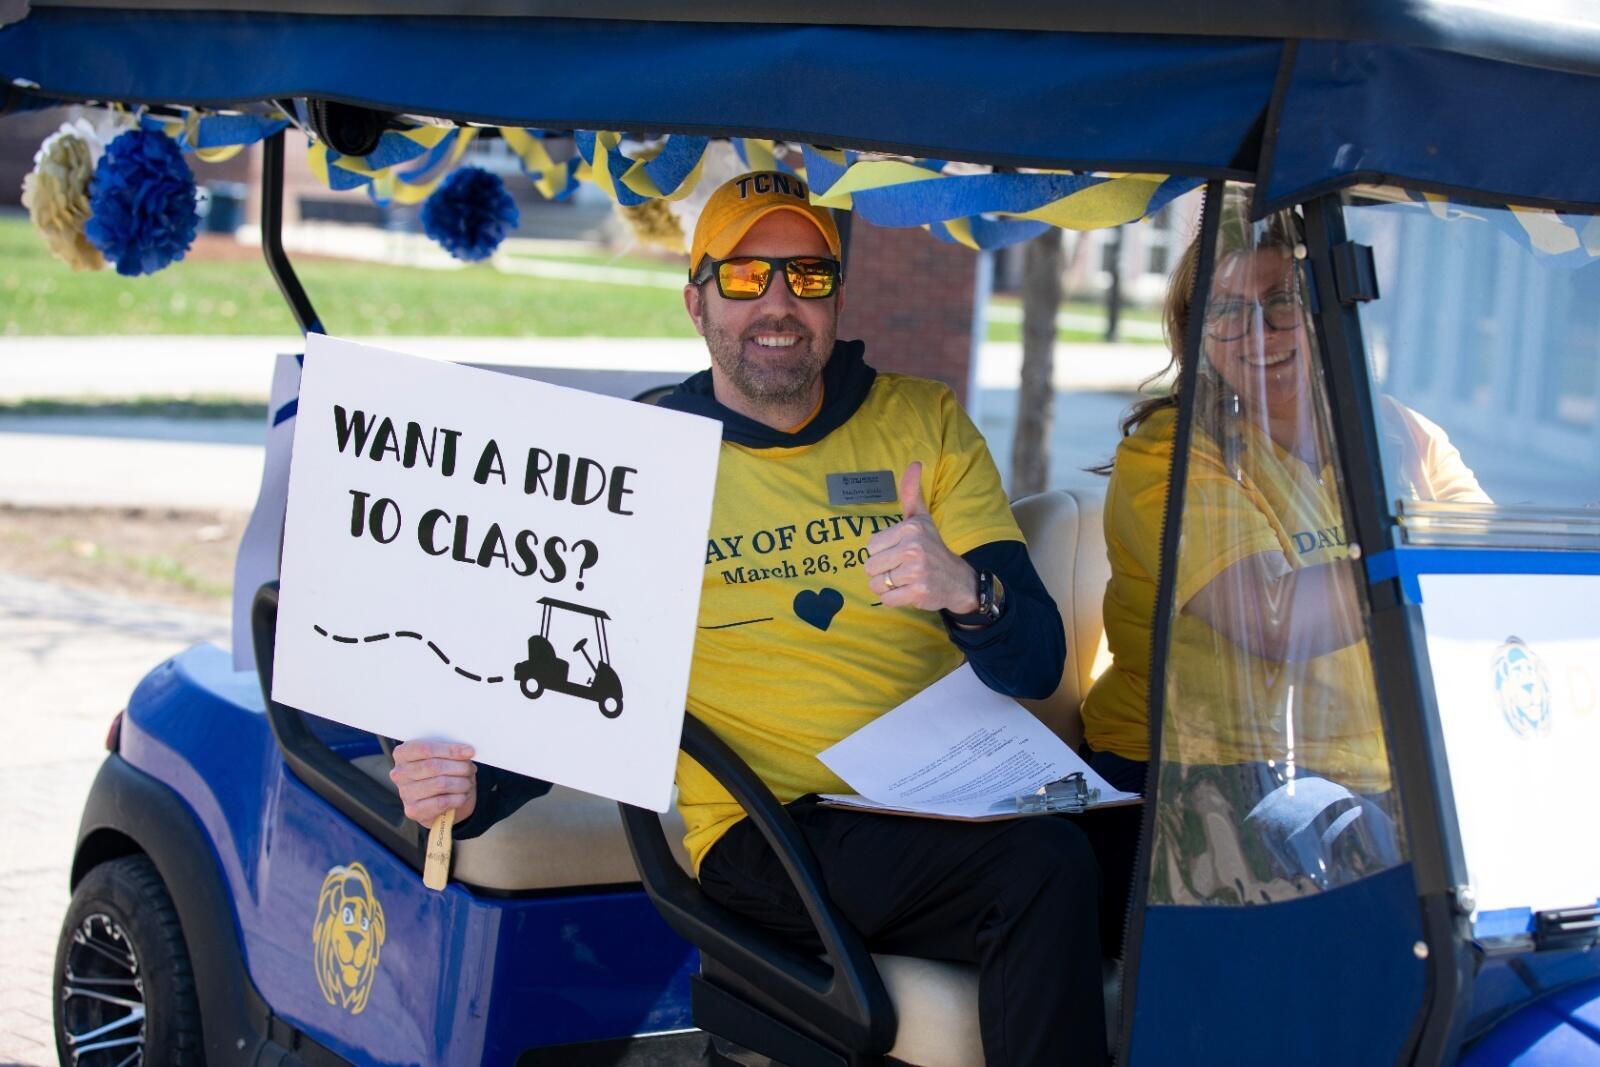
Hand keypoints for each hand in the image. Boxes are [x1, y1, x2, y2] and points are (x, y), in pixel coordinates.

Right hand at [390, 739, 476, 826]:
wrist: (437, 801)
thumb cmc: (440, 772)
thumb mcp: (442, 756)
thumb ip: (450, 751)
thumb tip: (467, 752)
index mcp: (403, 753)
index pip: (425, 749)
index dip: (450, 750)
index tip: (470, 752)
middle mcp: (399, 773)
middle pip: (434, 766)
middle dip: (459, 767)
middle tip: (471, 769)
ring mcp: (405, 793)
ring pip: (440, 784)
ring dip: (461, 783)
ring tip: (467, 783)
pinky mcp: (413, 810)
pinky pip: (442, 802)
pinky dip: (458, 798)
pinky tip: (462, 796)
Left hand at [864, 462, 978, 612]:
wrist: (958, 579)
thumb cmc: (933, 547)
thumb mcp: (922, 518)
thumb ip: (911, 493)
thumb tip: (914, 463)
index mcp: (910, 528)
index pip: (870, 546)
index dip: (881, 553)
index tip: (899, 552)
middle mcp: (913, 548)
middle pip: (870, 566)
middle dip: (882, 572)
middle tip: (901, 569)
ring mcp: (916, 571)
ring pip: (877, 584)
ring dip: (887, 587)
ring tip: (904, 580)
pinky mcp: (918, 592)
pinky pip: (887, 600)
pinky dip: (894, 600)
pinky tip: (909, 591)